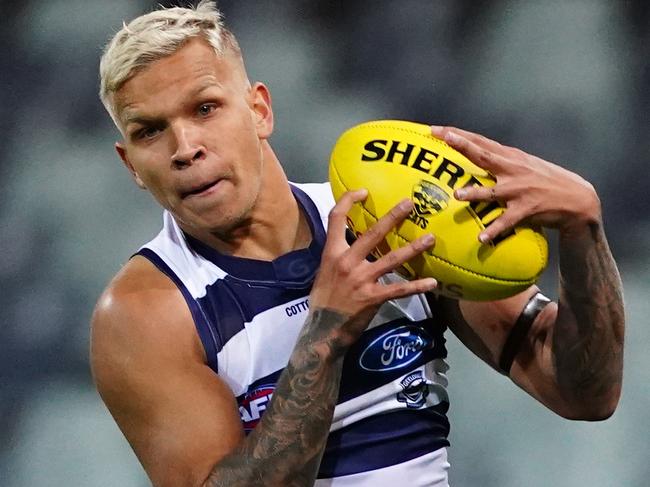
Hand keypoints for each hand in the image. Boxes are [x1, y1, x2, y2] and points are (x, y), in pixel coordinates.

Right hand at [310, 189, 436, 345]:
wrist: (322, 329)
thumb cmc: (323, 300)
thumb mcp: (325, 271)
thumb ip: (339, 256)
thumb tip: (352, 242)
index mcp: (332, 252)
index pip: (336, 218)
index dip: (348, 201)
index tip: (363, 191)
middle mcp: (347, 261)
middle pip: (372, 233)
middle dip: (392, 216)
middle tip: (410, 204)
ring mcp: (361, 279)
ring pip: (391, 259)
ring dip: (413, 248)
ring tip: (430, 238)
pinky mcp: (373, 297)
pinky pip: (399, 289)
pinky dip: (417, 286)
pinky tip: (432, 282)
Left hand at [430, 125, 601, 241]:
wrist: (577, 199)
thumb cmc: (545, 181)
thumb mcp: (524, 166)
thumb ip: (501, 161)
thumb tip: (476, 156)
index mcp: (511, 158)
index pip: (481, 143)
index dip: (459, 135)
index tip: (438, 130)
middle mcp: (513, 170)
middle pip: (483, 155)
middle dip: (463, 145)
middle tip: (443, 137)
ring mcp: (519, 190)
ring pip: (492, 191)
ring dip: (475, 193)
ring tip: (458, 194)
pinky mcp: (526, 210)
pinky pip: (506, 221)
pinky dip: (494, 230)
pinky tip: (481, 238)